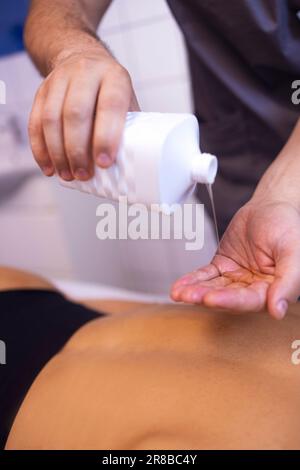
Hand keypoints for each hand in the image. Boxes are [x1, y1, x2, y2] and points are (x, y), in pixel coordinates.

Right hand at [28, 48, 138, 180]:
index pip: (109, 106)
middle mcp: (85, 72)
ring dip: (58, 152)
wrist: (82, 57)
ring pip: (51, 118)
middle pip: (75, 113)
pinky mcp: (41, 90)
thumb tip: (128, 166)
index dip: (106, 137)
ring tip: (67, 175)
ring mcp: (59, 79)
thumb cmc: (111, 91)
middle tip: (83, 174)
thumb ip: (128, 128)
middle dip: (78, 149)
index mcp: (114, 76)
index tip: (104, 163)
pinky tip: (49, 168)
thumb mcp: (127, 102)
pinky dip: (40, 149)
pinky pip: (35, 122)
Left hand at [171, 199, 299, 318]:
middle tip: (189, 296)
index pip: (251, 300)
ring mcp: (236, 278)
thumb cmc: (286, 225)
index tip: (212, 299)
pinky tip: (179, 286)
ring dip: (196, 291)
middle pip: (228, 297)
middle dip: (207, 296)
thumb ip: (288, 281)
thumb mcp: (292, 250)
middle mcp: (254, 288)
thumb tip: (278, 311)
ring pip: (214, 288)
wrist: (271, 205)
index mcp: (273, 288)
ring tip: (179, 293)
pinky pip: (206, 275)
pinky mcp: (222, 267)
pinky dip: (192, 280)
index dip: (231, 300)